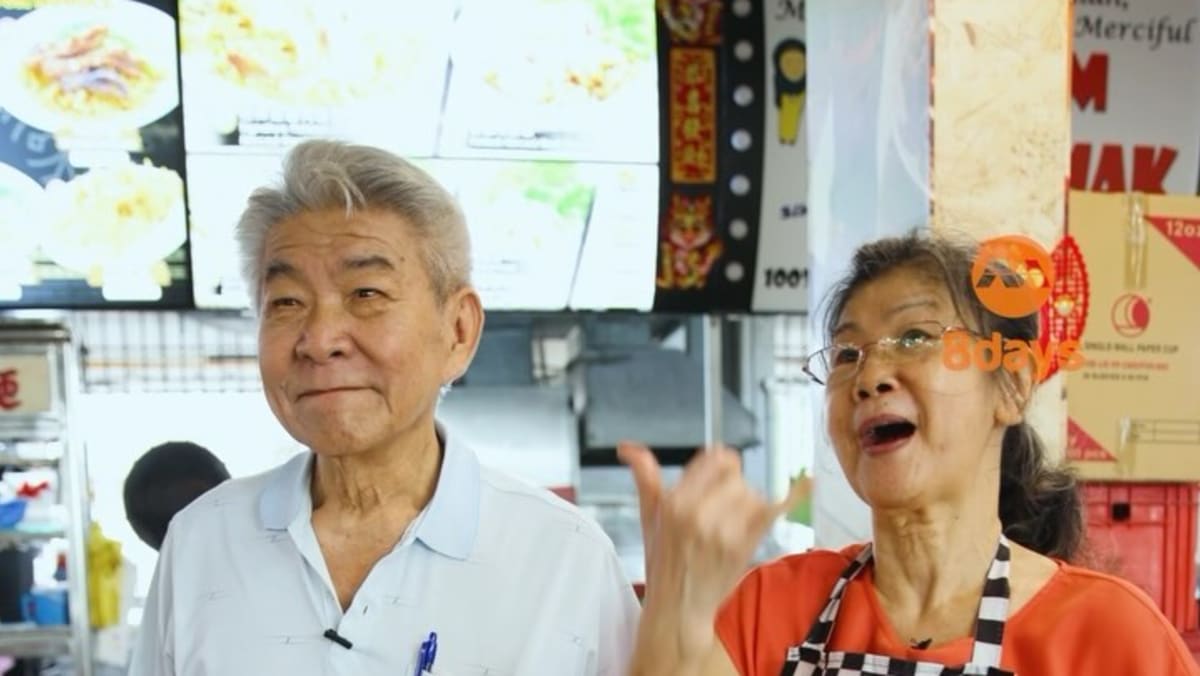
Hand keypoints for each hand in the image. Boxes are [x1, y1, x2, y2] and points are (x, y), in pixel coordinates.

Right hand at [619, 442, 802, 664]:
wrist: (678, 608)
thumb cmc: (663, 562)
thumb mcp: (649, 518)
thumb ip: (645, 477)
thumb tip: (628, 448)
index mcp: (674, 502)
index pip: (715, 458)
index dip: (719, 464)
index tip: (718, 473)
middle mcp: (698, 514)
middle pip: (735, 474)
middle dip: (730, 485)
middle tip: (720, 506)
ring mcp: (724, 532)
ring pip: (752, 493)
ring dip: (747, 502)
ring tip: (732, 521)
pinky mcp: (744, 547)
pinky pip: (772, 511)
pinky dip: (792, 497)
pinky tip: (806, 483)